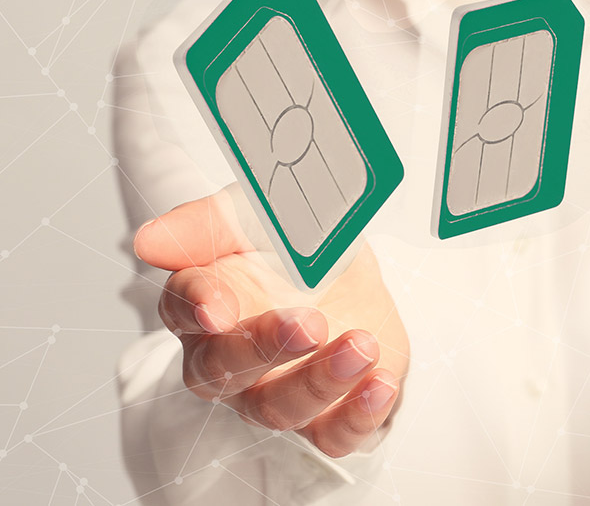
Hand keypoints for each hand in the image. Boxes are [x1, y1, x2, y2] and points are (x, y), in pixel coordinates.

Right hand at [133, 185, 408, 457]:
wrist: (351, 273)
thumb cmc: (289, 246)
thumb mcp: (254, 214)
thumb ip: (206, 224)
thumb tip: (148, 241)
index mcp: (205, 304)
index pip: (182, 310)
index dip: (197, 308)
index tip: (218, 306)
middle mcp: (230, 359)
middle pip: (224, 370)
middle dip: (264, 348)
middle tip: (309, 324)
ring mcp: (276, 392)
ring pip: (279, 408)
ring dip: (320, 380)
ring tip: (361, 345)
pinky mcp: (325, 415)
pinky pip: (333, 436)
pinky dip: (357, 415)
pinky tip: (380, 383)